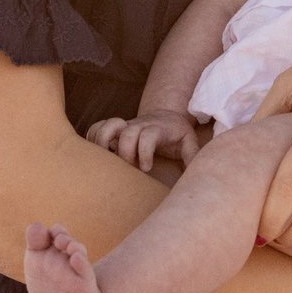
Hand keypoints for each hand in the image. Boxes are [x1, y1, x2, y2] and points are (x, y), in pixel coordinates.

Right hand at [88, 109, 205, 171]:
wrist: (167, 116)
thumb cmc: (177, 134)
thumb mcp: (190, 142)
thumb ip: (193, 156)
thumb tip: (198, 175)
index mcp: (158, 128)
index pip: (148, 135)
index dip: (145, 151)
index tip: (146, 168)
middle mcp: (139, 125)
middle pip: (126, 132)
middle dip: (125, 152)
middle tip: (130, 168)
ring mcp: (125, 125)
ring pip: (107, 126)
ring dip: (104, 142)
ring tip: (107, 161)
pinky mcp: (114, 129)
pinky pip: (97, 128)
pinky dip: (92, 138)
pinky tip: (98, 155)